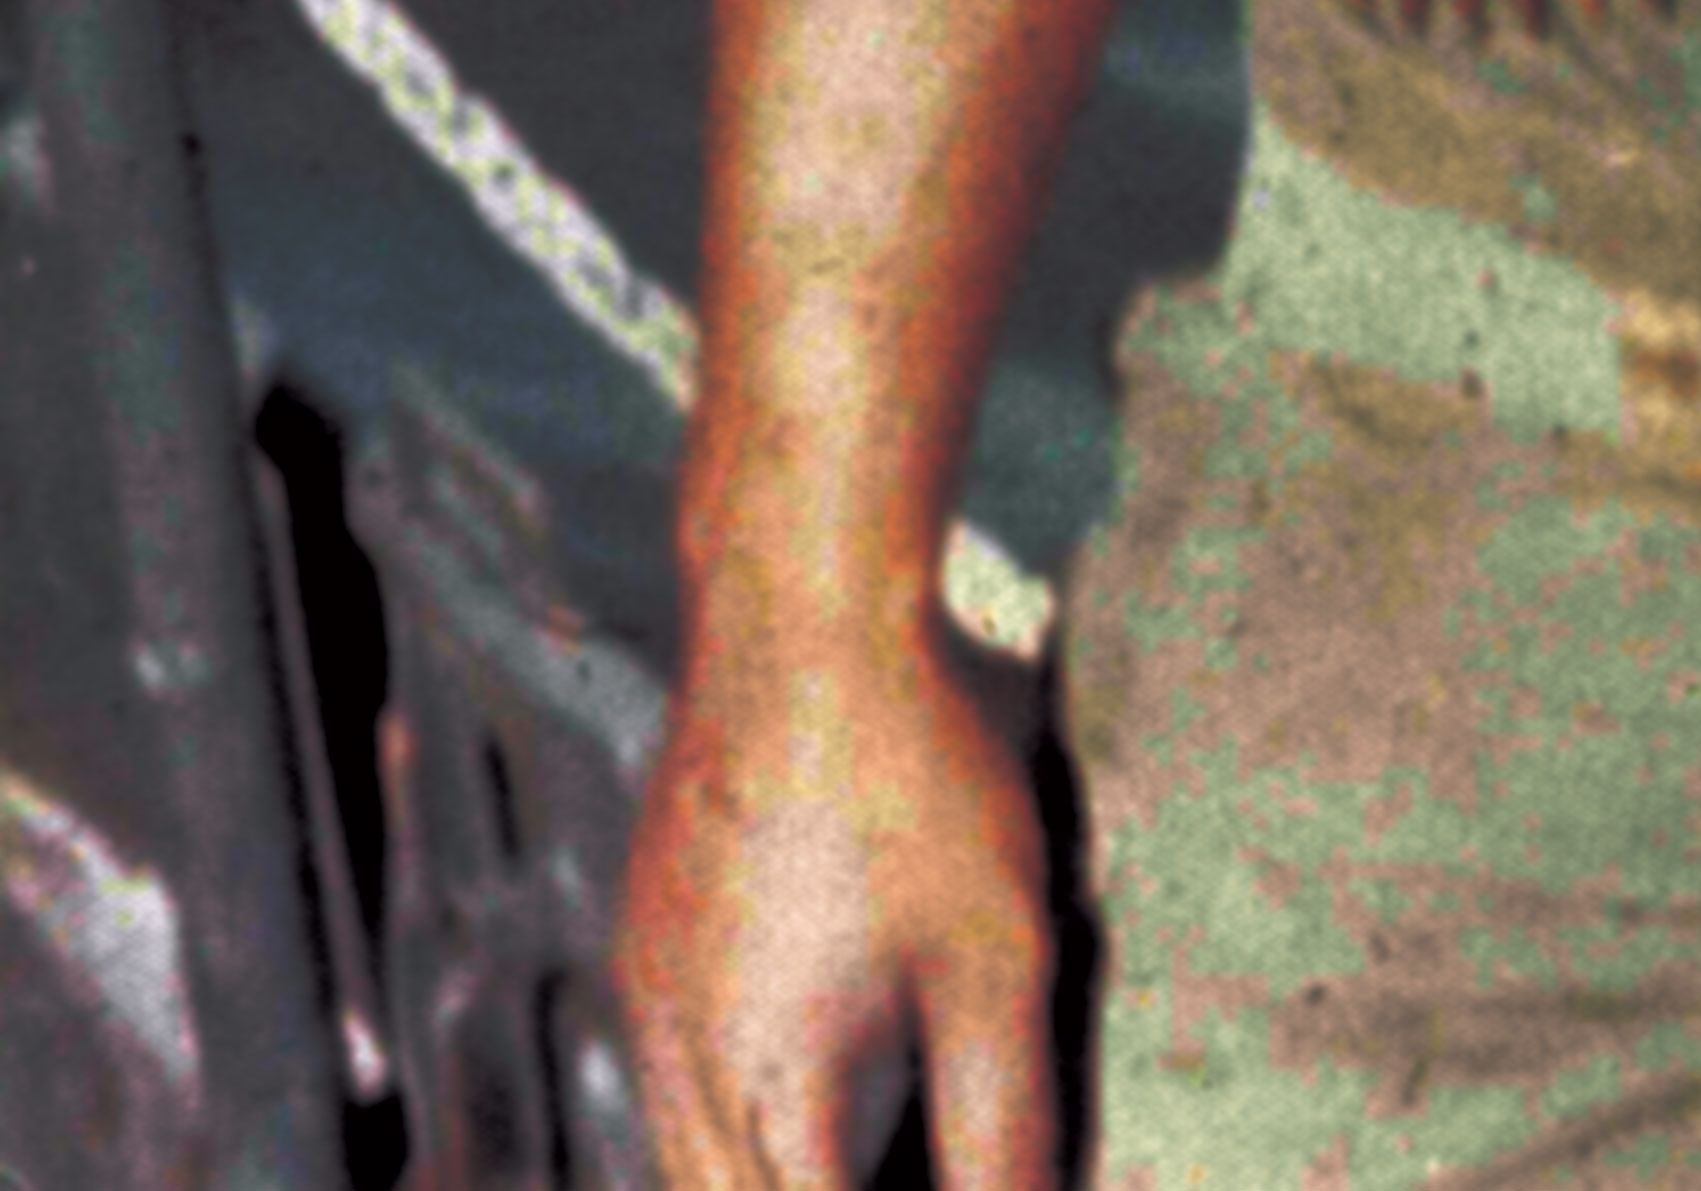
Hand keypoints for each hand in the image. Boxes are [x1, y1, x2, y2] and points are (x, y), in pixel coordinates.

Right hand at [615, 625, 1058, 1190]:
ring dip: (763, 1174)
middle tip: (899, 1163)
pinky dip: (732, 1114)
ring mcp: (649, 994)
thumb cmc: (908, 775)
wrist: (800, 618)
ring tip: (862, 1146)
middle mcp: (679, 1062)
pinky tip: (808, 1069)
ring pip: (686, 1159)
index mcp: (763, 1092)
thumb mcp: (992, 958)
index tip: (939, 1182)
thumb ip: (1002, 1120)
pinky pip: (672, 1078)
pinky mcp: (647, 933)